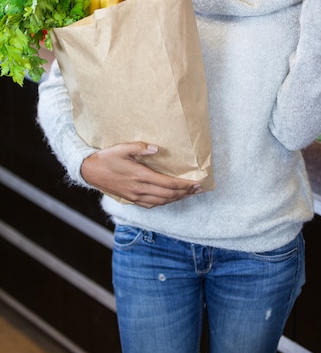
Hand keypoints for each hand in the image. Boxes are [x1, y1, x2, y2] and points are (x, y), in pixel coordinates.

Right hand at [80, 142, 201, 207]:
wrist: (90, 172)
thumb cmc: (107, 158)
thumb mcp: (122, 148)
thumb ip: (140, 147)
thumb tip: (156, 148)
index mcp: (140, 176)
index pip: (168, 183)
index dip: (183, 185)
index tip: (196, 183)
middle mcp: (139, 189)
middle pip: (168, 195)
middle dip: (185, 192)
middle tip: (198, 189)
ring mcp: (135, 196)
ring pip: (161, 202)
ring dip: (176, 198)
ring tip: (188, 193)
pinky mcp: (131, 199)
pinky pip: (152, 205)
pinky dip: (164, 202)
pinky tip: (170, 198)